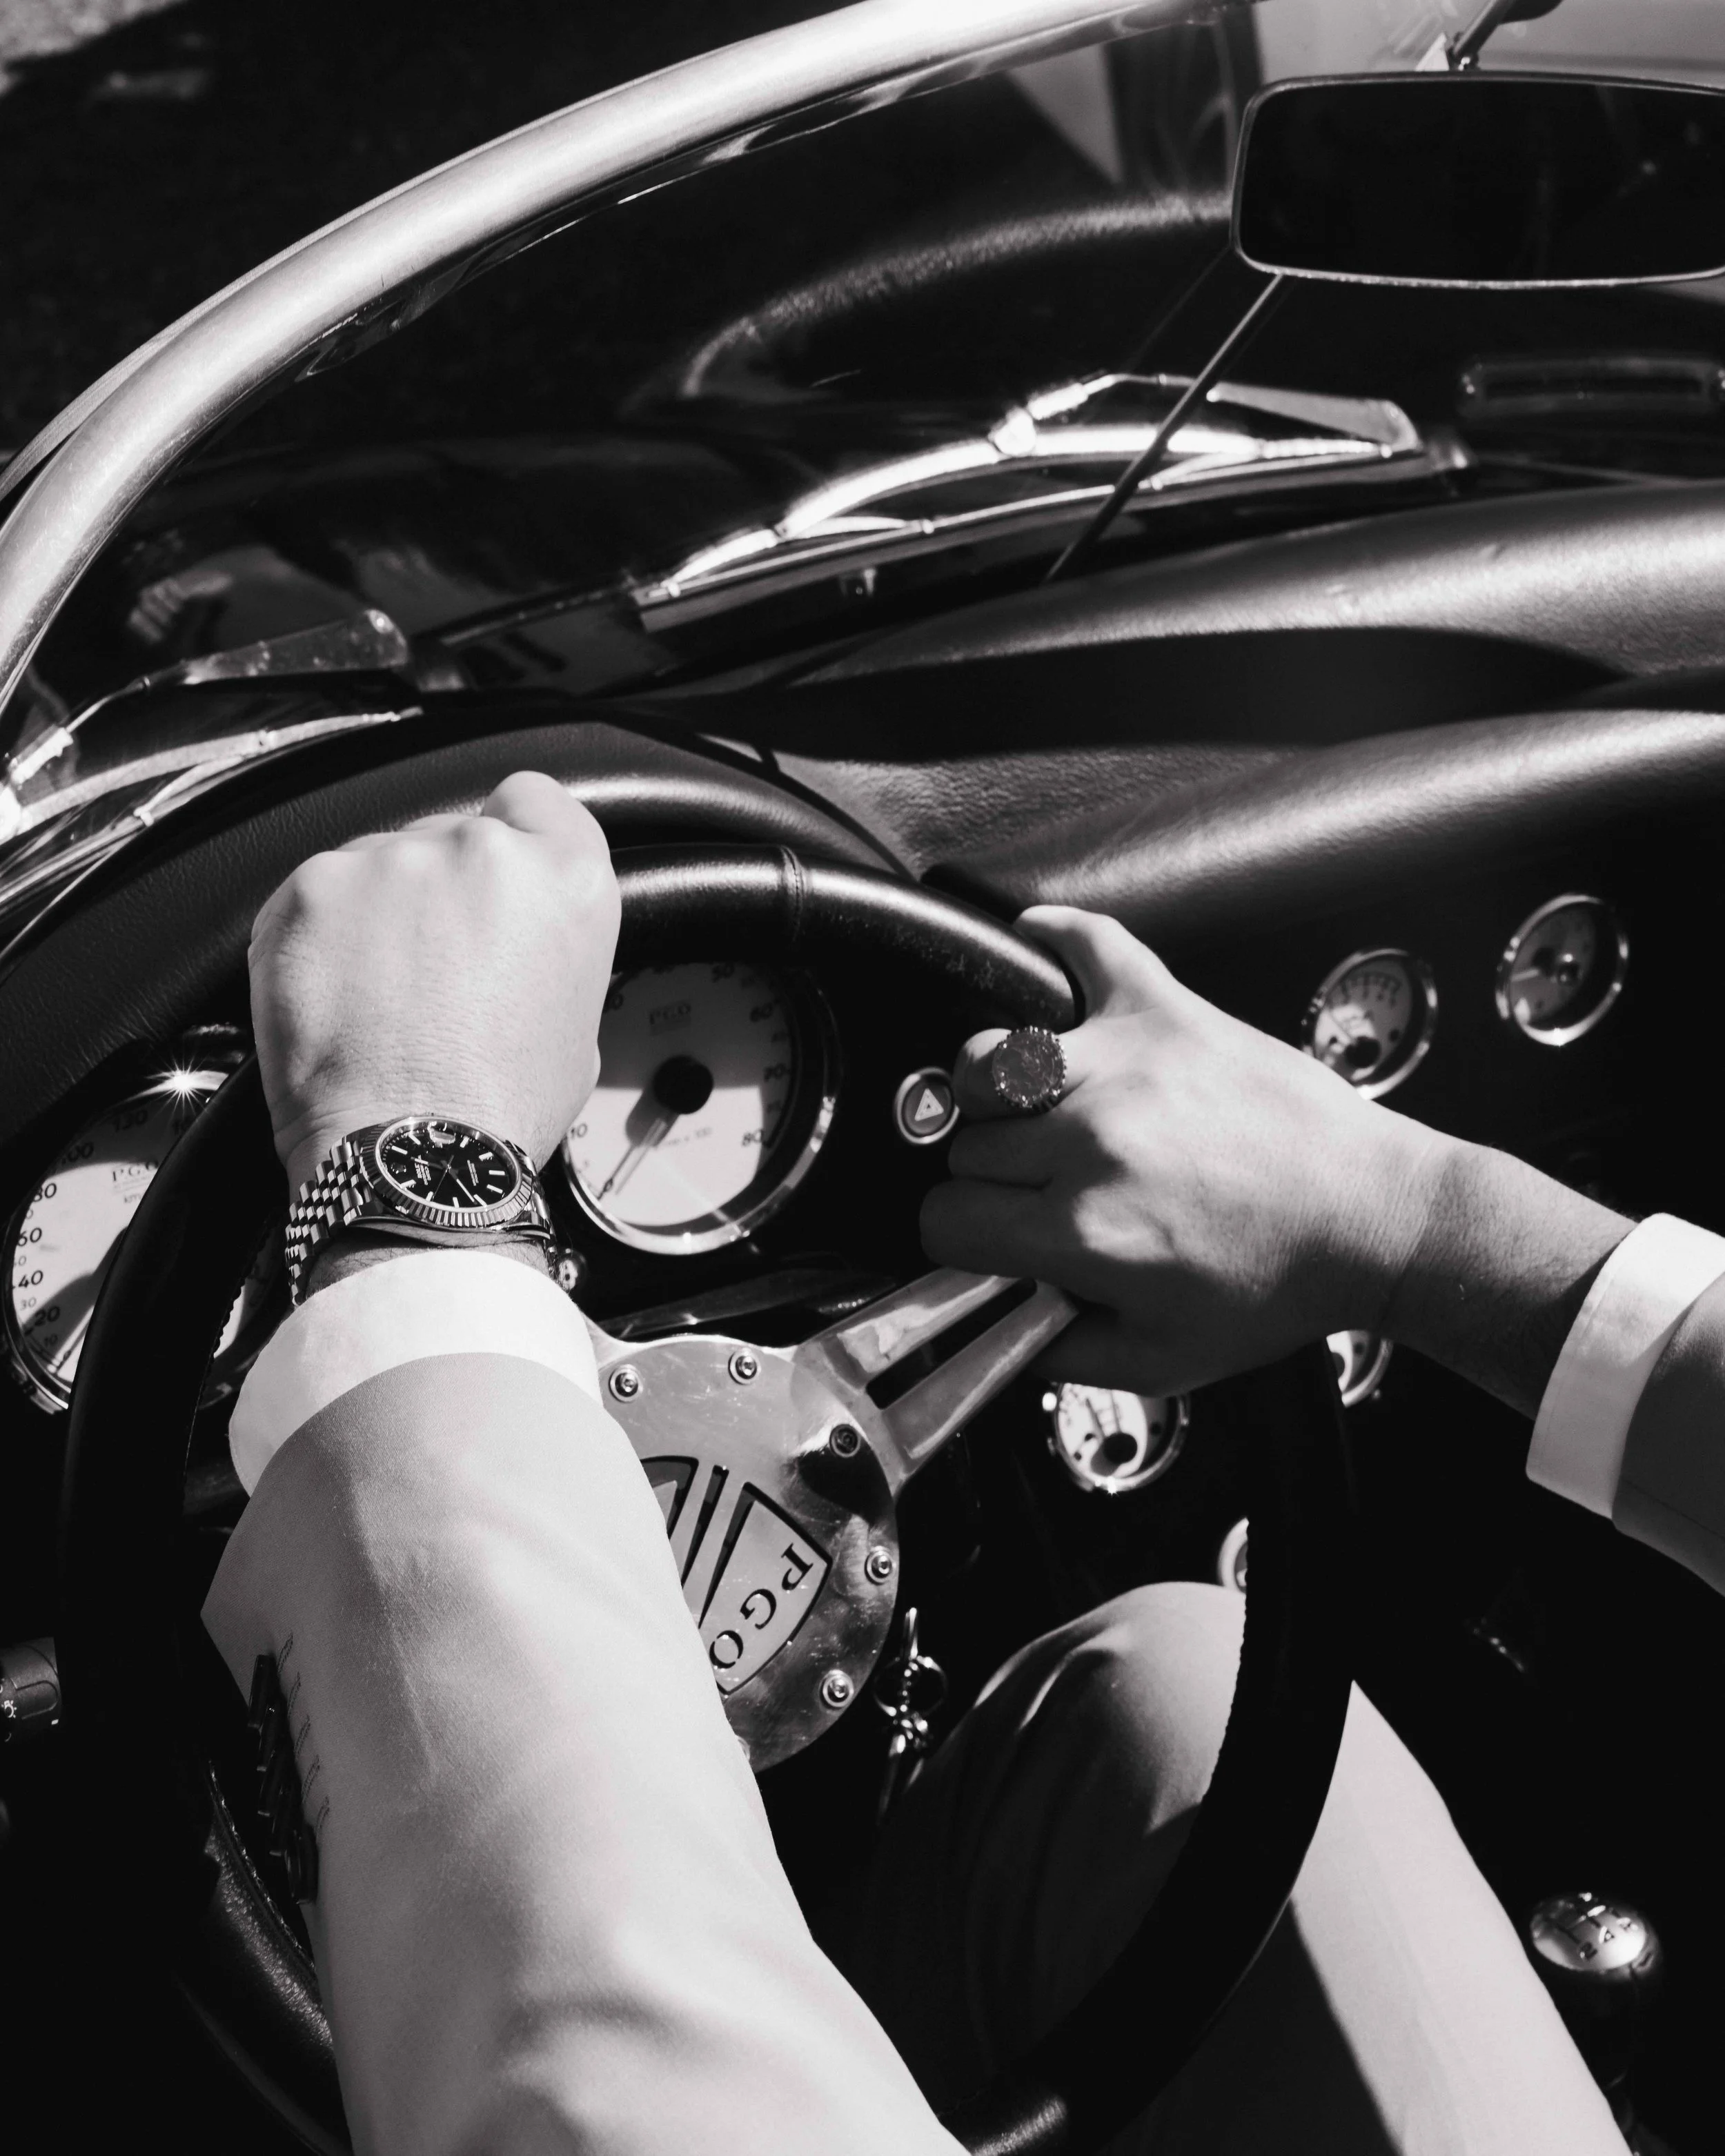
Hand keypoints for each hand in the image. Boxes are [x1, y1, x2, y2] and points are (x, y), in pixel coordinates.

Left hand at [249, 773, 619, 1194]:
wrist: (412, 1157)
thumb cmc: (496, 1110)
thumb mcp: (577, 1021)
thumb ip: (548, 944)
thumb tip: (515, 937)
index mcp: (565, 878)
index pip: (535, 800)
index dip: (512, 835)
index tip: (491, 875)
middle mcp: (483, 851)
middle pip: (451, 836)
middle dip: (438, 893)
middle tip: (433, 971)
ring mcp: (393, 861)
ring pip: (379, 865)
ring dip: (376, 914)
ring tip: (379, 998)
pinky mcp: (314, 887)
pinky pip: (315, 895)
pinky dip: (317, 936)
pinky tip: (336, 997)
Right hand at [919, 907, 1450, 1396]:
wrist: (1374, 1219)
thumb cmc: (1278, 1283)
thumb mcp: (1161, 1362)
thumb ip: (1058, 1354)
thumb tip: (991, 1322)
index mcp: (1084, 1229)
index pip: (947, 1217)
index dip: (957, 1237)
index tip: (985, 1238)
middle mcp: (1093, 1139)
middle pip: (963, 1143)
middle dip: (987, 1175)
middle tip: (1035, 1189)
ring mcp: (1127, 1063)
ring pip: (987, 1058)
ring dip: (997, 1090)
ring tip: (1034, 1112)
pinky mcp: (1168, 1012)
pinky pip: (1087, 947)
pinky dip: (1053, 941)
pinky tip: (1036, 955)